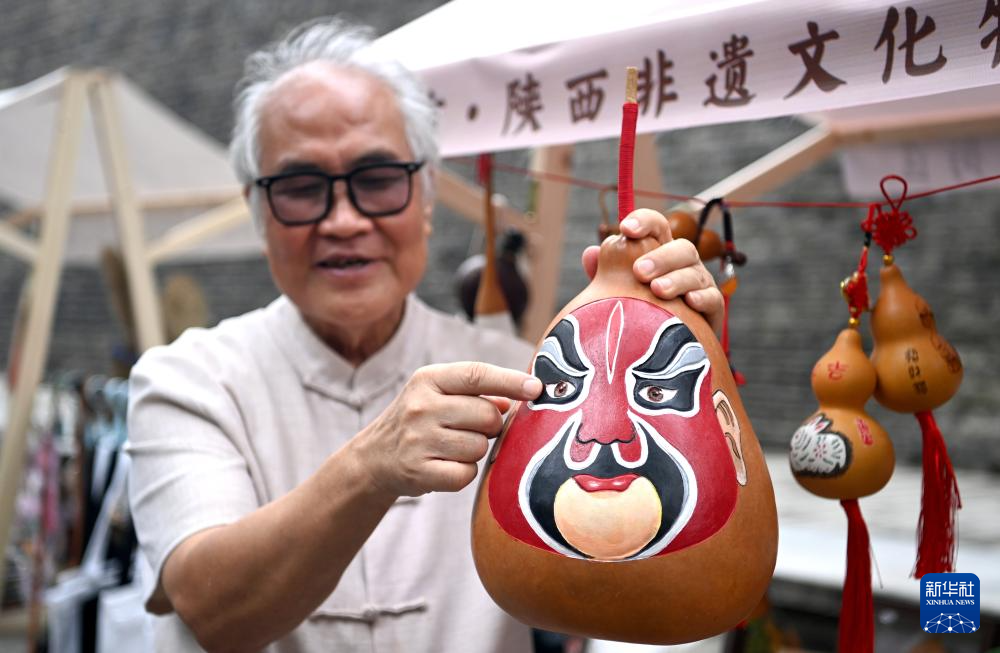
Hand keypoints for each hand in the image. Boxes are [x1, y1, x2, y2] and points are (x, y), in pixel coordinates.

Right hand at [352, 362, 541, 497]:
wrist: (374, 458)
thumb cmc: (418, 421)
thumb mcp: (438, 394)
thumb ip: (477, 392)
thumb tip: (520, 395)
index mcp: (427, 380)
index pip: (476, 375)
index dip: (511, 380)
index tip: (536, 387)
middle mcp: (420, 407)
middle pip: (487, 416)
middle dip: (491, 425)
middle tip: (473, 428)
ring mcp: (418, 440)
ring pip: (480, 446)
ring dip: (476, 450)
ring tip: (454, 447)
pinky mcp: (420, 472)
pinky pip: (466, 473)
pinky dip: (464, 472)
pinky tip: (447, 465)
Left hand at [582, 208, 724, 336]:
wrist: (667, 346)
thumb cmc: (639, 313)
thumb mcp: (619, 293)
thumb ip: (604, 275)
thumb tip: (590, 253)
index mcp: (660, 252)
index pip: (656, 227)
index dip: (644, 222)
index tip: (625, 229)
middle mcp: (683, 264)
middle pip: (681, 248)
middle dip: (661, 257)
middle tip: (639, 271)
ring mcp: (700, 283)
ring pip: (694, 272)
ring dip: (676, 279)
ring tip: (657, 290)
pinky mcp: (712, 308)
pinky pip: (712, 298)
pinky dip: (702, 298)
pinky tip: (690, 302)